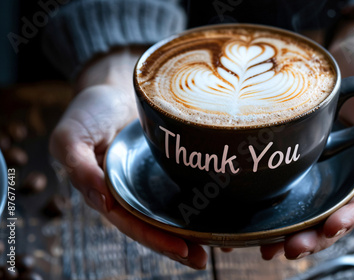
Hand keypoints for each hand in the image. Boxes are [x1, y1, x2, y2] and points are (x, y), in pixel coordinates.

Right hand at [49, 48, 207, 268]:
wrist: (114, 86)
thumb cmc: (89, 112)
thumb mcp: (71, 137)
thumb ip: (78, 166)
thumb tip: (101, 201)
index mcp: (110, 192)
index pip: (133, 223)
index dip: (155, 238)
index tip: (182, 249)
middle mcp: (134, 191)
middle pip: (158, 224)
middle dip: (179, 245)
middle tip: (203, 259)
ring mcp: (154, 178)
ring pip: (175, 211)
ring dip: (195, 229)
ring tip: (221, 244)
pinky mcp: (172, 164)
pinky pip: (187, 185)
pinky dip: (204, 201)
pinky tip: (225, 210)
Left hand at [260, 19, 353, 259]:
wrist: (345, 58)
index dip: (353, 214)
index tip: (332, 227)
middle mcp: (353, 171)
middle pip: (339, 211)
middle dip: (317, 235)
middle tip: (291, 250)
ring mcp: (329, 170)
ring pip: (315, 210)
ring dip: (295, 232)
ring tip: (270, 250)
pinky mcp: (306, 164)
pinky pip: (294, 192)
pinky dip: (279, 212)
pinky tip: (257, 227)